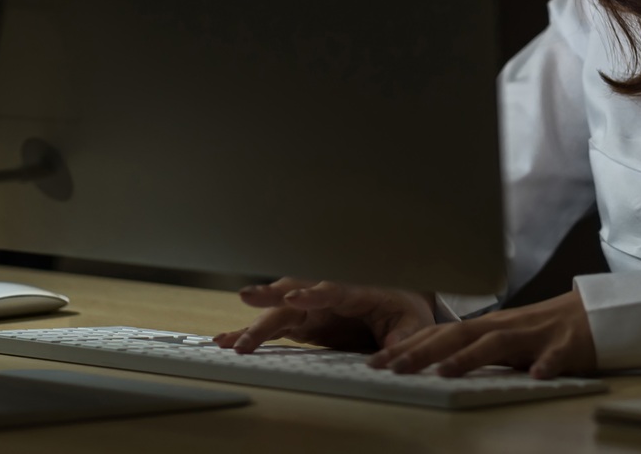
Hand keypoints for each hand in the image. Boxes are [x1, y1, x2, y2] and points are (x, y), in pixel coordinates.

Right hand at [212, 278, 435, 354]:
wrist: (399, 307)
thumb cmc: (405, 313)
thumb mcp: (413, 324)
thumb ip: (403, 336)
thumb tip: (392, 350)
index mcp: (357, 292)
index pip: (333, 289)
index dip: (314, 292)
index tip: (296, 297)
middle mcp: (328, 296)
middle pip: (296, 294)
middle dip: (272, 297)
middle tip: (247, 299)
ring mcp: (313, 309)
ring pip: (279, 310)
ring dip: (254, 321)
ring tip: (228, 337)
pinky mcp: (303, 322)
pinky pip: (274, 326)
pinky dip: (252, 332)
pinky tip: (227, 340)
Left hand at [367, 290, 595, 378]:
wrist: (593, 315)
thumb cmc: (543, 331)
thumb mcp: (502, 339)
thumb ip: (472, 350)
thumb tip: (429, 365)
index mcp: (488, 327)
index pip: (440, 334)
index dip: (407, 347)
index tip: (376, 362)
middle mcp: (505, 327)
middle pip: (459, 336)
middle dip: (423, 352)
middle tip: (392, 368)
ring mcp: (535, 335)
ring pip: (499, 343)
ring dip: (470, 357)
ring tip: (445, 372)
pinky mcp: (566, 346)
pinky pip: (554, 357)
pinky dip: (545, 365)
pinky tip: (535, 376)